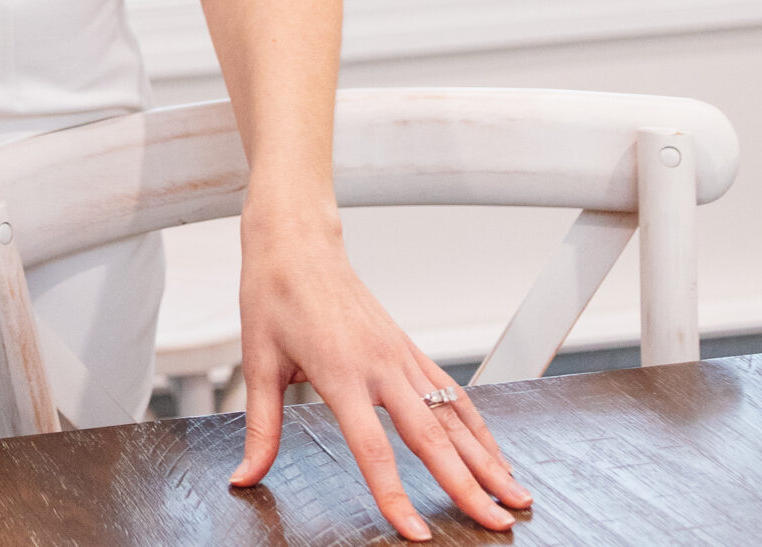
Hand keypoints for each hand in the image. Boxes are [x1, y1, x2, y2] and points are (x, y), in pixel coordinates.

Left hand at [229, 205, 533, 539]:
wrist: (296, 243)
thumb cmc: (274, 295)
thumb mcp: (258, 362)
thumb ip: (260, 428)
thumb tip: (245, 476)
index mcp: (340, 372)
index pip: (373, 448)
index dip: (394, 494)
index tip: (415, 532)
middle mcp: (380, 366)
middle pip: (432, 438)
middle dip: (468, 486)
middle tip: (498, 525)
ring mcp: (401, 356)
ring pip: (454, 416)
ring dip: (488, 459)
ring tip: (516, 496)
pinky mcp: (409, 348)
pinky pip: (453, 393)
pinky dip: (478, 426)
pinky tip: (494, 452)